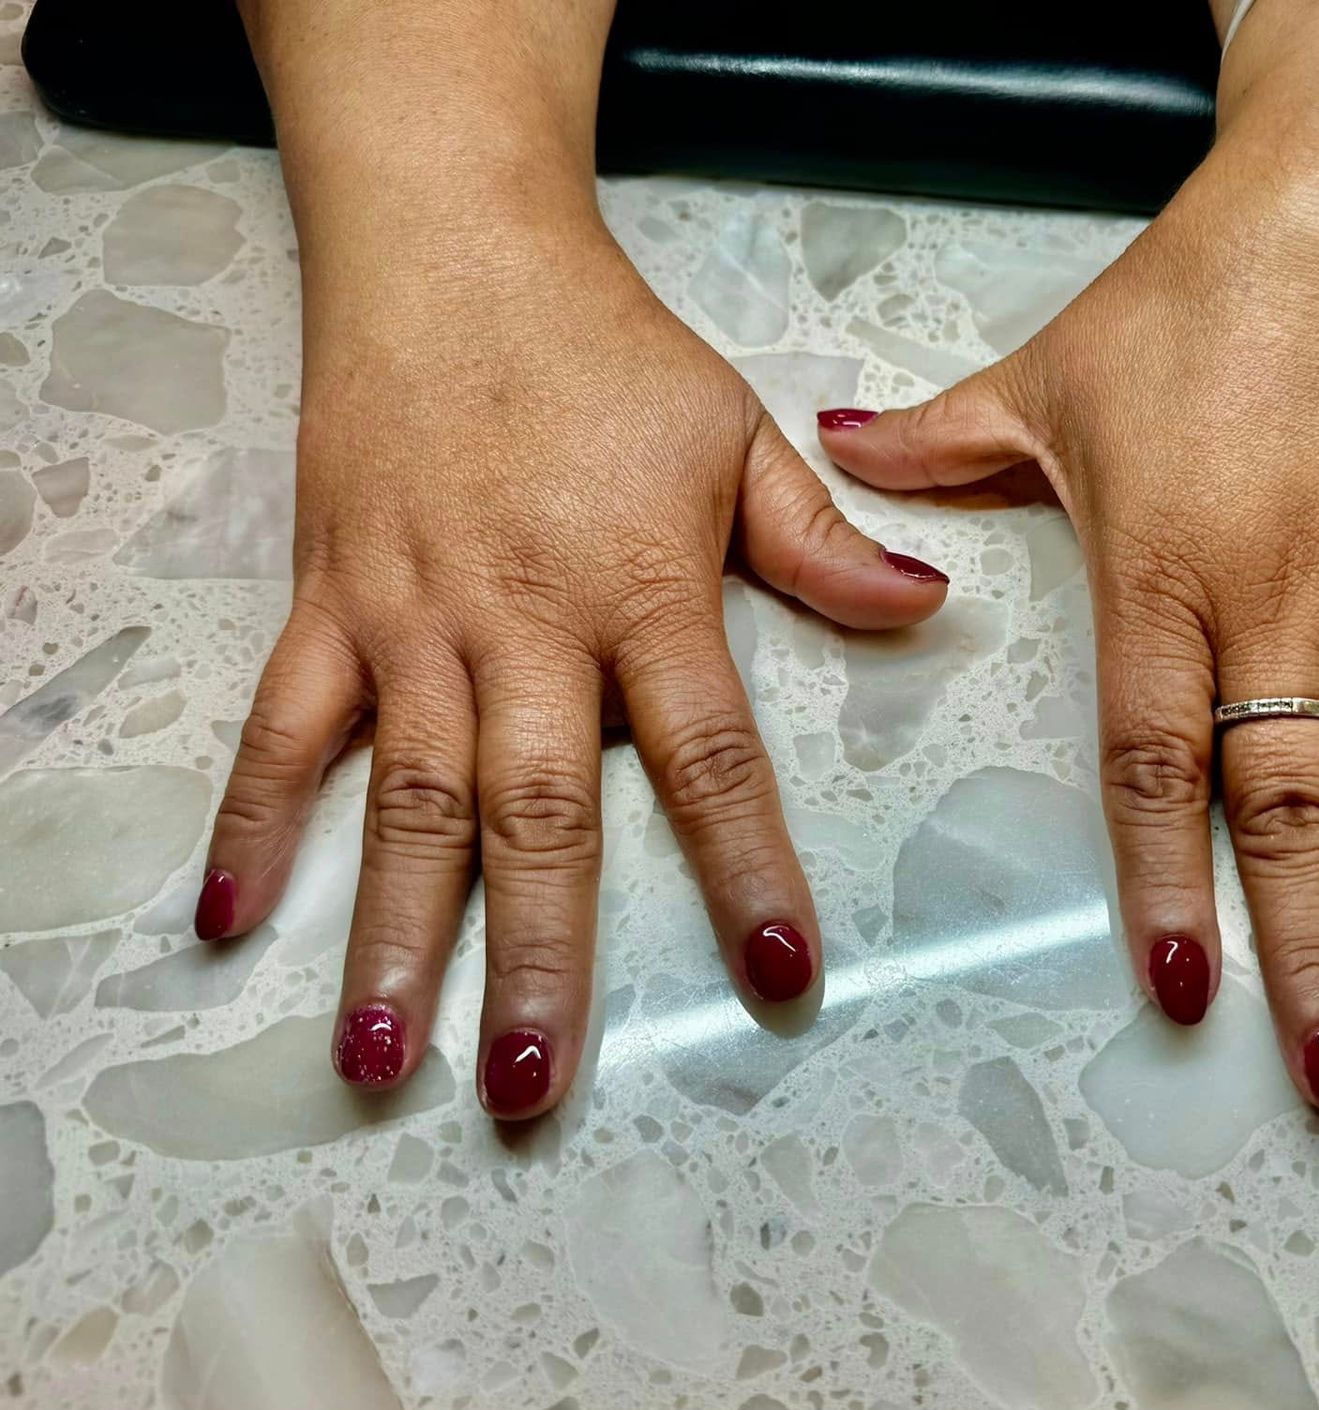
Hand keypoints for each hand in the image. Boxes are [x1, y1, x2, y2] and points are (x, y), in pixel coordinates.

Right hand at [197, 216, 948, 1117]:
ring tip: (380, 1050)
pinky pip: (283, 725)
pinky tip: (234, 914)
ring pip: (403, 795)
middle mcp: (519, 624)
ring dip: (390, 927)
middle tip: (531, 1084)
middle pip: (536, 813)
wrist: (453, 254)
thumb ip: (821, 544)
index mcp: (638, 590)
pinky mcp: (328, 602)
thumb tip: (923, 609)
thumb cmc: (605, 353)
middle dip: (536, 956)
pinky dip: (252, 817)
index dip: (748, 872)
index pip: (709, 756)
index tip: (781, 977)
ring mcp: (410, 620)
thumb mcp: (735, 437)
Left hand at [820, 0, 1318, 1118]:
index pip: (1158, 756)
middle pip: (1293, 806)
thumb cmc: (1202, 289)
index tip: (1180, 988)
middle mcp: (1282, 600)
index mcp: (1166, 570)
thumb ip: (939, 445)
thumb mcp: (1052, 368)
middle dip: (1311, 952)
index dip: (1167, 877)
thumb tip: (832, 447)